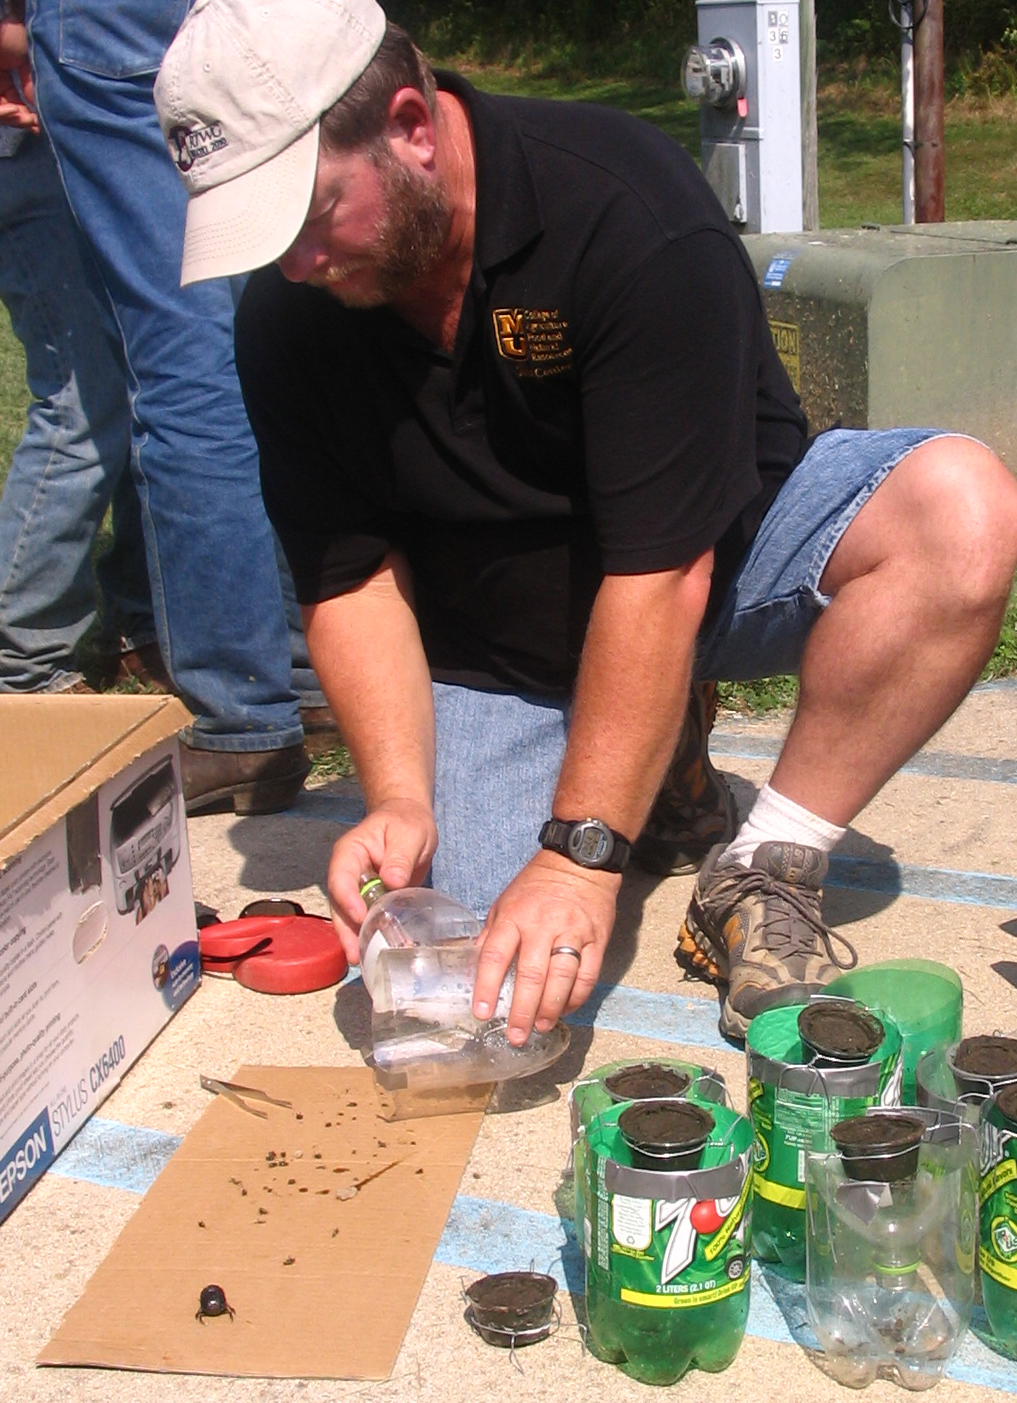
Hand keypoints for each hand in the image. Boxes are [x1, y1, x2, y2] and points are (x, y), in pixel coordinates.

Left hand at [0, 19, 37, 131]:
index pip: (15, 105)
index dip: (26, 118)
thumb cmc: (19, 37)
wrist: (12, 23)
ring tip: (28, 119)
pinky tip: (14, 110)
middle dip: (20, 121)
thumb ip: (30, 87)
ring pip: (0, 111)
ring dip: (13, 119)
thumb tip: (39, 112)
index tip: (41, 126)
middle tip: (35, 126)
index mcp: (5, 81)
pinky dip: (3, 112)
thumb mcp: (27, 65)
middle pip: (6, 112)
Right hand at [326, 797, 437, 964]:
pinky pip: (364, 918)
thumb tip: (391, 881)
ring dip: (354, 937)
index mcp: (351, 852)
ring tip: (362, 960)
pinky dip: (368, 934)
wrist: (409, 820)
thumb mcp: (409, 834)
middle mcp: (348, 872)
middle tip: (354, 954)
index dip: (347, 898)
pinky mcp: (369, 899)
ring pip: (348, 916)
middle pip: (340, 903)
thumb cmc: (406, 823)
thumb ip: (400, 857)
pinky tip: (375, 952)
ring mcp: (356, 888)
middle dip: (345, 929)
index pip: (341, 877)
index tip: (360, 916)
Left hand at [473, 852, 619, 1044]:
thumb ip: (491, 935)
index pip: (496, 956)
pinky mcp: (597, 939)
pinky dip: (577, 997)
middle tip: (516, 1035)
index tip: (483, 1013)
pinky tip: (566, 1010)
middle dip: (522, 1010)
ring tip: (540, 1027)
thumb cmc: (537, 885)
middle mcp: (543, 925)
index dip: (487, 987)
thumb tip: (473, 967)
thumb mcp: (504, 902)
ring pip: (561, 979)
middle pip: (531, 975)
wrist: (580, 862)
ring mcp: (573, 932)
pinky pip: (588, 975)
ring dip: (550, 1008)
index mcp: (514, 916)